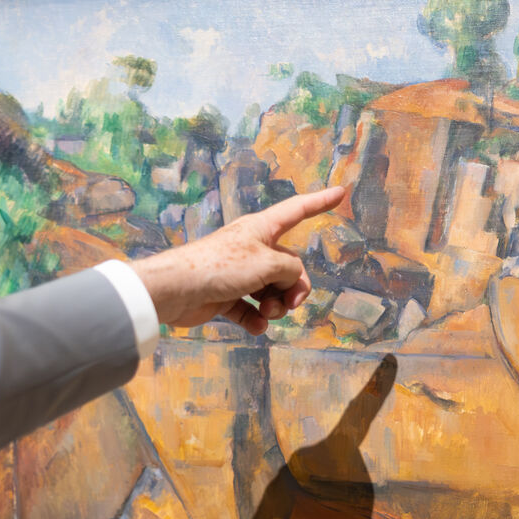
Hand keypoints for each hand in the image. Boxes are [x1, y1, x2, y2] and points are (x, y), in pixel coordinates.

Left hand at [130, 186, 345, 335]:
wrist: (177, 290)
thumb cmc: (221, 267)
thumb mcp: (268, 263)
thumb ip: (291, 270)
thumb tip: (289, 285)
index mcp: (262, 229)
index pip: (298, 210)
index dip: (320, 202)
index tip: (341, 191)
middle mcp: (252, 248)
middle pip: (290, 266)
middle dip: (295, 288)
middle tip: (289, 304)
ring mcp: (239, 274)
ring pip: (272, 291)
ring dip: (276, 306)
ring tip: (266, 313)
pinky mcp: (225, 297)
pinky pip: (250, 309)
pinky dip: (256, 319)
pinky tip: (256, 327)